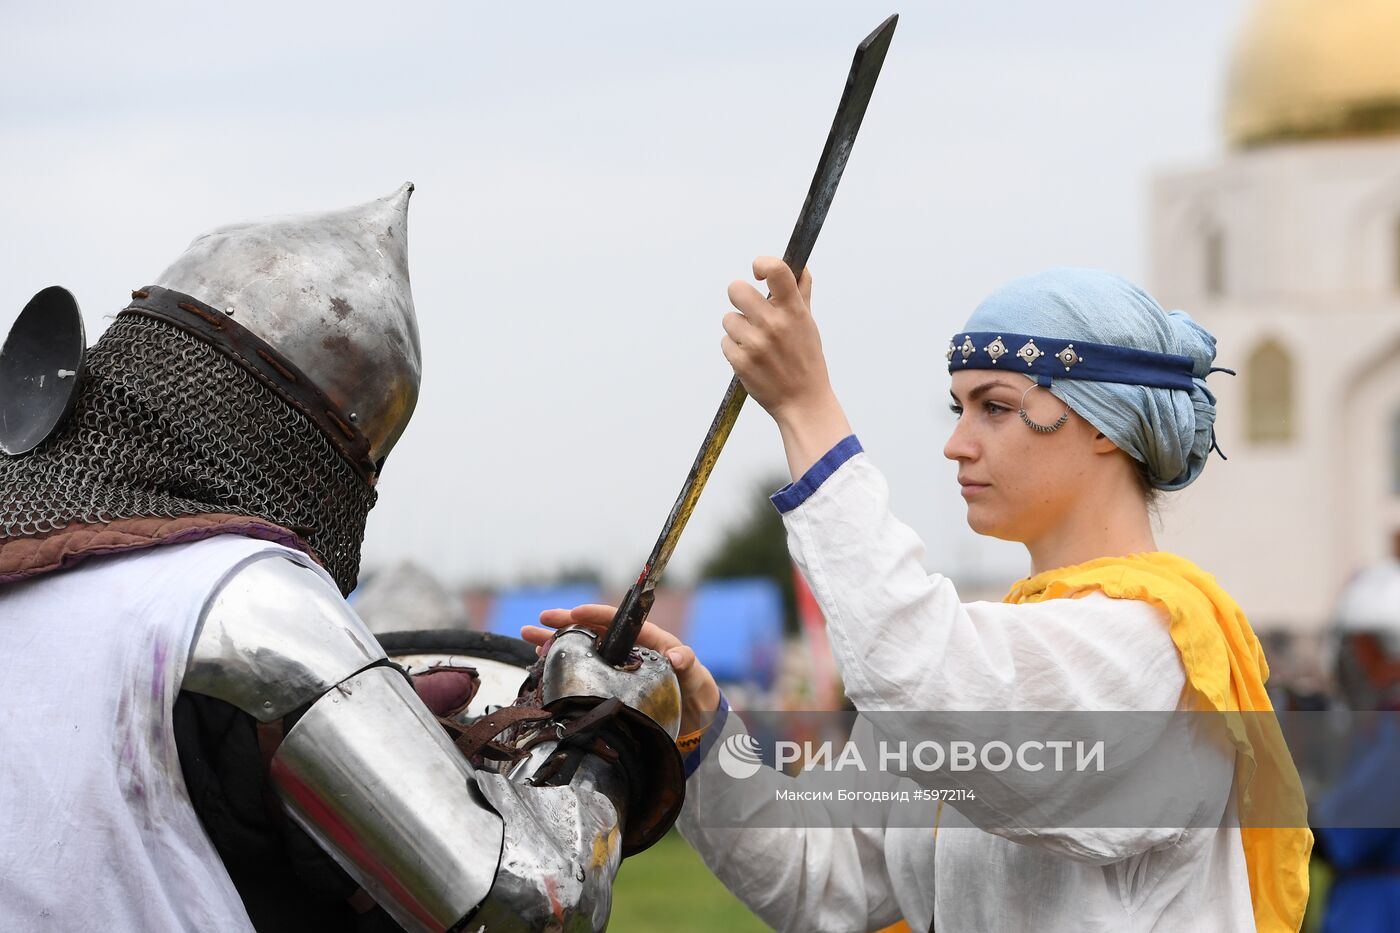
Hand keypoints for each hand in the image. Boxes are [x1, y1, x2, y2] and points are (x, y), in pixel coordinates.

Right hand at [523, 604, 720, 735]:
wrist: (697, 723)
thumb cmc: (698, 693)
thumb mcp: (697, 678)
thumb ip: (688, 664)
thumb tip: (676, 656)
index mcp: (648, 640)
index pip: (617, 621)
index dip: (595, 615)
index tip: (573, 613)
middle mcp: (628, 650)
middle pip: (592, 632)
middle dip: (565, 625)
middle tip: (539, 621)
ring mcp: (617, 668)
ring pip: (582, 649)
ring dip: (556, 644)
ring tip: (530, 639)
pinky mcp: (611, 686)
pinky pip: (583, 671)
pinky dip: (563, 667)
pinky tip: (543, 667)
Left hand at [721, 256, 852, 478]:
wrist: (803, 402)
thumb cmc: (807, 361)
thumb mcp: (809, 325)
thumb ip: (801, 294)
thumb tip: (800, 268)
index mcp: (794, 310)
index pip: (777, 270)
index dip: (762, 264)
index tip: (758, 272)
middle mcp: (774, 324)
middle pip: (736, 289)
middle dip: (740, 297)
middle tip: (750, 311)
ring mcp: (756, 343)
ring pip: (728, 319)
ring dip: (738, 329)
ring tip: (757, 344)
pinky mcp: (741, 362)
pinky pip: (725, 342)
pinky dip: (735, 350)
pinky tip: (752, 360)